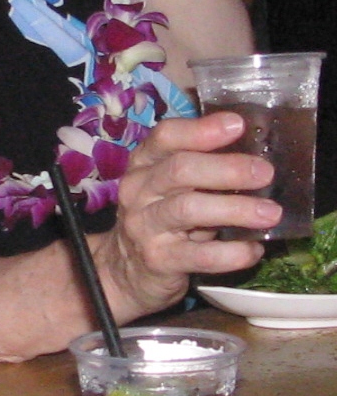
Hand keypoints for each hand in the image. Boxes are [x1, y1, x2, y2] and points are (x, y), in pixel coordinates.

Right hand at [100, 113, 275, 316]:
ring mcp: (144, 226)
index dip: (201, 129)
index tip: (238, 124)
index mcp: (144, 165)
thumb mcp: (171, 188)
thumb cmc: (162, 220)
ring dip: (234, 209)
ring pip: (188, 209)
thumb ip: (201, 168)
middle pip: (180, 170)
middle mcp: (138, 191)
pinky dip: (231, 252)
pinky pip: (199, 256)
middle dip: (227, 169)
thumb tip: (256, 154)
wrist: (126, 271)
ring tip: (270, 213)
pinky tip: (254, 249)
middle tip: (265, 172)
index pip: (165, 137)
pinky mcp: (158, 261)